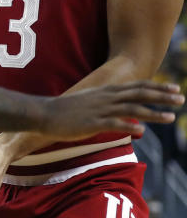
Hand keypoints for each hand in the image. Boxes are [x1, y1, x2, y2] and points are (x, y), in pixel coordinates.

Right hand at [38, 81, 182, 138]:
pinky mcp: (92, 123)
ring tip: (171, 118)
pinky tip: (142, 130)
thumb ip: (108, 104)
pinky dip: (129, 126)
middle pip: (139, 94)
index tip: (175, 89)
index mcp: (106, 91)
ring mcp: (100, 110)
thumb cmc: (66, 110)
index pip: (137, 86)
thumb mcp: (90, 101)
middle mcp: (106, 98)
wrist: (44, 114)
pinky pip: (114, 124)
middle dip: (162, 97)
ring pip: (132, 109)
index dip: (157, 87)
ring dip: (153, 113)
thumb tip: (124, 111)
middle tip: (181, 99)